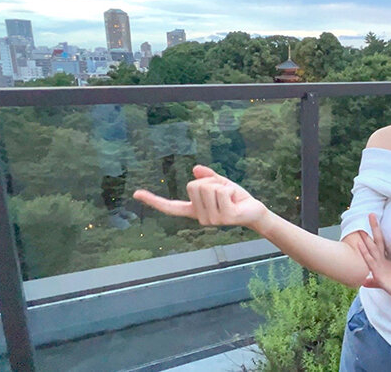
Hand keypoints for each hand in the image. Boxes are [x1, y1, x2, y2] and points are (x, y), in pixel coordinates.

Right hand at [133, 165, 268, 230]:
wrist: (255, 212)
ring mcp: (211, 220)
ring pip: (207, 187)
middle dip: (209, 182)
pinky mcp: (225, 218)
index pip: (170, 207)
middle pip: (193, 186)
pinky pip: (220, 191)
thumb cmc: (237, 199)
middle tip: (223, 191)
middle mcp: (200, 218)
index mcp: (194, 211)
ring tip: (230, 196)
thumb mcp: (221, 184)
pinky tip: (235, 199)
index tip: (136, 193)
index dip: (153, 200)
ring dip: (222, 185)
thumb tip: (194, 168)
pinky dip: (229, 189)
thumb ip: (208, 177)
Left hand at [357, 213, 390, 301]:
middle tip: (371, 214)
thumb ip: (372, 281)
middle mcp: (383, 260)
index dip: (375, 234)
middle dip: (374, 227)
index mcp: (384, 261)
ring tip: (362, 225)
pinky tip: (360, 244)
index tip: (372, 223)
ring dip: (367, 237)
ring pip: (373, 247)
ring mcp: (381, 265)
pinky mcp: (379, 272)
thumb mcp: (382, 283)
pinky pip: (370, 260)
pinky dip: (364, 251)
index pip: (379, 244)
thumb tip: (364, 281)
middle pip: (377, 240)